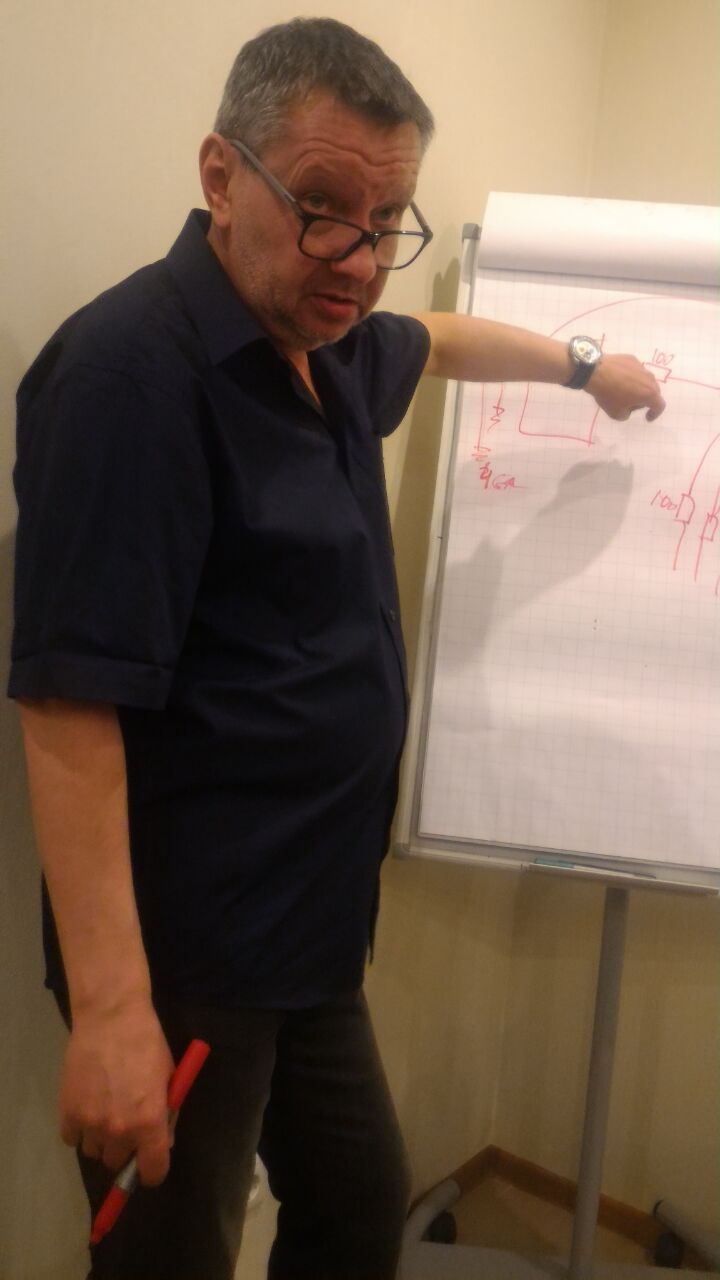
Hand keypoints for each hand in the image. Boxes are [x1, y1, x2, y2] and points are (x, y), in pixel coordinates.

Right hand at [59, 996, 175, 1186]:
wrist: (111, 1018)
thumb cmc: (147, 1044)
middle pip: (117, 1162)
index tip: (149, 1163)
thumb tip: (163, 1142)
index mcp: (150, 1123)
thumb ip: (167, 1114)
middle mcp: (119, 1130)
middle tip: (126, 1124)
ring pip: (93, 1152)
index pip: (152, 1171)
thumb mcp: (169, 1078)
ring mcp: (91, 1123)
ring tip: (104, 1110)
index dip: (153, 1170)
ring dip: (100, 1139)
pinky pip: (71, 1139)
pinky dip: (78, 1129)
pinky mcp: (67, 1112)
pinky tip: (86, 1106)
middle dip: (124, 1148)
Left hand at [585, 354, 665, 421]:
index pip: (659, 405)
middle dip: (645, 400)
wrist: (595, 372)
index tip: (647, 417)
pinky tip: (618, 379)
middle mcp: (649, 378)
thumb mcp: (617, 414)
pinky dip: (630, 377)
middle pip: (653, 391)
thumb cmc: (608, 395)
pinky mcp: (632, 359)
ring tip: (624, 391)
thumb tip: (628, 407)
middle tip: (633, 405)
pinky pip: (635, 371)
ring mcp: (641, 367)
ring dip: (638, 388)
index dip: (655, 413)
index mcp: (649, 393)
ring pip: (644, 380)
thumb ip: (628, 414)